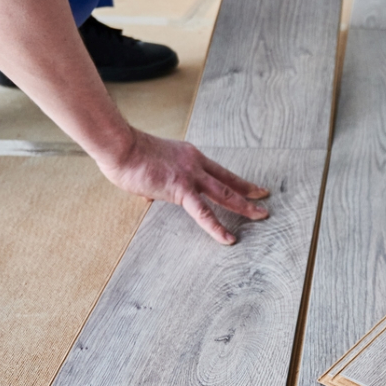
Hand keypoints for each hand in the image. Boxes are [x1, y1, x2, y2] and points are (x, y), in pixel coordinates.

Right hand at [99, 128, 269, 243]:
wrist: (121, 147)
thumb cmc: (128, 155)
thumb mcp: (149, 166)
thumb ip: (155, 182)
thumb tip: (150, 195)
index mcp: (190, 156)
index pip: (219, 171)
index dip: (236, 181)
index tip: (251, 187)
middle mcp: (195, 164)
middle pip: (228, 180)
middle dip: (249, 191)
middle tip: (264, 198)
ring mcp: (190, 176)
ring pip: (225, 193)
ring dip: (245, 205)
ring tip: (260, 215)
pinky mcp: (180, 189)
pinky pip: (203, 212)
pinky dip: (216, 226)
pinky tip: (227, 238)